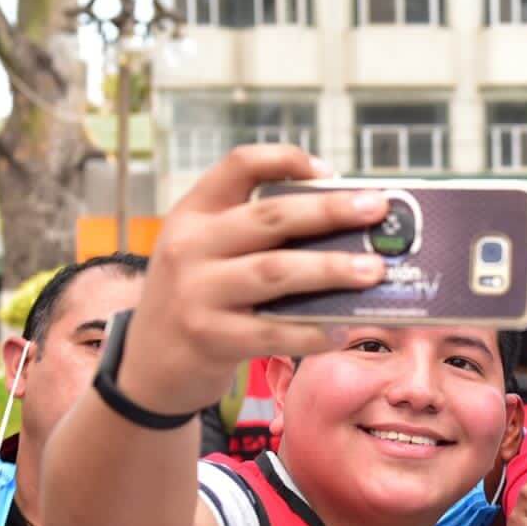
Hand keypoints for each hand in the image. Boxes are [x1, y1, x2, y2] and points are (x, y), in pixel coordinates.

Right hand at [116, 145, 392, 417]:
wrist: (148, 366)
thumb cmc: (198, 300)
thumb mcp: (206, 254)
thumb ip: (255, 237)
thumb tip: (344, 230)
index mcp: (194, 213)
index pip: (238, 165)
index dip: (286, 159)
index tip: (329, 171)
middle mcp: (190, 245)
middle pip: (271, 216)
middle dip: (329, 210)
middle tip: (377, 209)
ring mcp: (197, 291)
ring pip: (276, 271)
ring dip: (331, 268)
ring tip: (375, 270)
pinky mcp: (209, 337)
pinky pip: (272, 332)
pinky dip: (311, 331)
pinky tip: (342, 330)